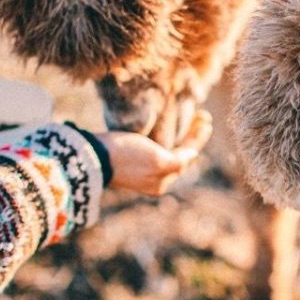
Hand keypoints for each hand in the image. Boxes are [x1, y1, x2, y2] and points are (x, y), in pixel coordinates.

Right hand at [97, 110, 211, 196]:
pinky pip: (154, 148)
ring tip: (191, 120)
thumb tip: (192, 156)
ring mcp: (139, 170)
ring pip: (167, 151)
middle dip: (191, 136)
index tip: (206, 120)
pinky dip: (164, 137)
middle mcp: (152, 180)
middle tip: (202, 117)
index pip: (186, 157)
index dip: (197, 138)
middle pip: (178, 155)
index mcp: (162, 182)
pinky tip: (165, 129)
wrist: (92, 156)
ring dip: (180, 135)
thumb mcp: (159, 161)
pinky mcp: (126, 159)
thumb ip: (179, 161)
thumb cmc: (128, 157)